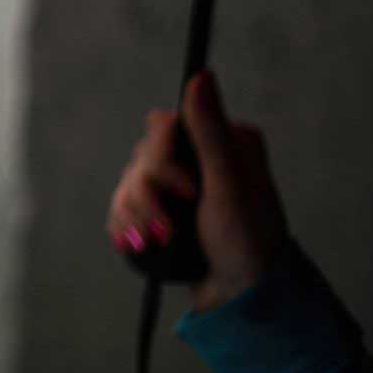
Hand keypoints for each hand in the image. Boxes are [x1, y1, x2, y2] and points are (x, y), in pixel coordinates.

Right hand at [106, 70, 288, 312]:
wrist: (242, 298)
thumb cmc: (247, 242)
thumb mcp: (229, 186)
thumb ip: (209, 131)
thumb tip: (201, 74)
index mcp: (223, 141)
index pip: (162, 126)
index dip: (162, 159)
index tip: (187, 191)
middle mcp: (200, 157)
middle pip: (142, 157)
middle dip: (148, 196)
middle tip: (170, 227)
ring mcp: (180, 185)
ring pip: (128, 182)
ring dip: (136, 215)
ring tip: (156, 242)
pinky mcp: (164, 210)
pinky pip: (124, 205)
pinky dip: (127, 224)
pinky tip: (139, 242)